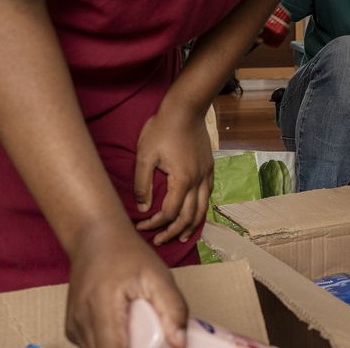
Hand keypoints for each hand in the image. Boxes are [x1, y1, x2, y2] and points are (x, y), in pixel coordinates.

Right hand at [66, 222, 186, 347]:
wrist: (95, 238)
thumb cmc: (127, 253)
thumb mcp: (158, 275)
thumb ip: (173, 308)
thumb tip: (180, 343)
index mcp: (101, 305)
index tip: (154, 342)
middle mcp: (81, 319)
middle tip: (151, 332)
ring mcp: (73, 325)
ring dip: (122, 346)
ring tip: (137, 325)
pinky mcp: (72, 328)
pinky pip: (93, 346)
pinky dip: (110, 343)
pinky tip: (122, 325)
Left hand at [134, 106, 213, 245]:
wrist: (185, 108)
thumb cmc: (162, 129)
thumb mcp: (145, 155)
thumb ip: (142, 184)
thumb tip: (142, 208)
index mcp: (182, 180)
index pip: (169, 213)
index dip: (155, 224)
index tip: (141, 226)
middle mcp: (198, 181)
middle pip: (188, 217)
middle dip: (172, 232)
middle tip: (158, 240)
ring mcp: (206, 174)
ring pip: (203, 209)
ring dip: (191, 226)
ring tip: (180, 237)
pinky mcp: (209, 167)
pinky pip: (208, 194)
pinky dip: (201, 209)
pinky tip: (194, 212)